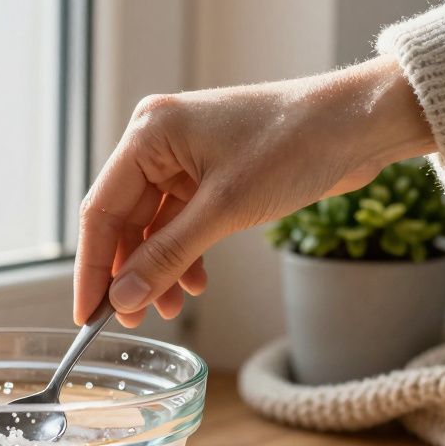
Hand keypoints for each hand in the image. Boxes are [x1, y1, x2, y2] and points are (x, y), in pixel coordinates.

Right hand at [73, 56, 434, 326]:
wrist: (358, 125)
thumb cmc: (293, 146)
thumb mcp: (222, 210)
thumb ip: (166, 257)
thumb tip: (122, 299)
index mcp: (148, 134)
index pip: (101, 210)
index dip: (93, 267)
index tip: (86, 314)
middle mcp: (159, 142)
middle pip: (125, 221)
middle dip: (130, 273)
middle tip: (130, 320)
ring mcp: (185, 159)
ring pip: (154, 227)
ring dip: (159, 270)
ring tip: (170, 309)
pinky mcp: (211, 174)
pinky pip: (182, 223)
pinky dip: (185, 255)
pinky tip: (195, 285)